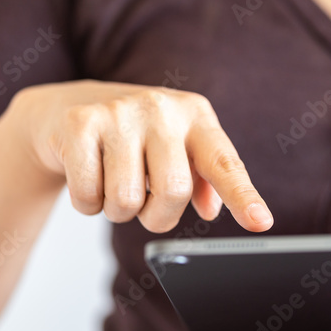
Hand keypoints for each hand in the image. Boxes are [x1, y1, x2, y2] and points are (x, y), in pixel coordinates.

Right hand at [5, 79, 273, 233]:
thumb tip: (212, 210)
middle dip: (157, 216)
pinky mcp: (80, 123)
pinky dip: (87, 203)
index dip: (243, 196)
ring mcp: (119, 112)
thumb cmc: (136, 137)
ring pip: (125, 201)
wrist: (68, 109)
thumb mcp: (177, 150)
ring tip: (113, 183)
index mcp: (196, 115)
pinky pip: (88, 195)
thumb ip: (203, 180)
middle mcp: (161, 108)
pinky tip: (88, 176)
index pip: (224, 162)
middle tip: (146, 205)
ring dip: (118, 210)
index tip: (261, 222)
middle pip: (173, 192)